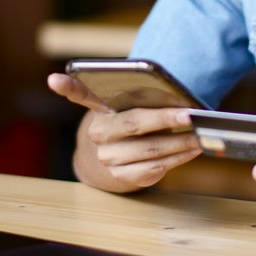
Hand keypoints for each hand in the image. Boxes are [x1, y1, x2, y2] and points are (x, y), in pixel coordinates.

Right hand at [47, 73, 200, 191]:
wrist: (110, 158)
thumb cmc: (129, 121)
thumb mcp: (130, 105)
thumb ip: (144, 98)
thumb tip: (181, 102)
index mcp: (99, 109)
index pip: (79, 94)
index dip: (67, 87)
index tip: (54, 78)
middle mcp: (98, 134)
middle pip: (134, 125)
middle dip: (165, 119)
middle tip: (190, 115)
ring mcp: (109, 158)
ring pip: (151, 150)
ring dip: (181, 142)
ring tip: (201, 135)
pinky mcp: (123, 177)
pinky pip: (156, 168)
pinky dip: (178, 158)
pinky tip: (193, 150)